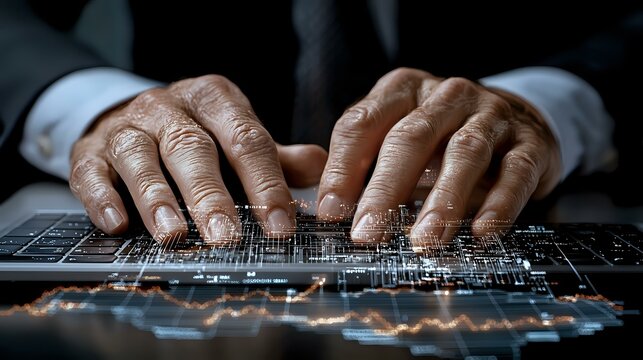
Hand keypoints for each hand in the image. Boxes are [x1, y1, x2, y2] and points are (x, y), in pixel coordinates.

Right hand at [70, 75, 326, 242]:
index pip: (246, 139)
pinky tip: (117, 223)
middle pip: (192, 149)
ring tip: (174, 235)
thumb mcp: (235, 134)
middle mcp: (169, 107)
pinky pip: (92, 172)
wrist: (130, 115)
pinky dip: (103, 197)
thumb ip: (274, 155)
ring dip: (157, 198)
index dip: (265, 183)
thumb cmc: (195, 134)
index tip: (280, 225)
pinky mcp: (90, 150)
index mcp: (214, 100)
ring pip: (141, 158)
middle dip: (210, 196)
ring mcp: (127, 126)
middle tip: (226, 236)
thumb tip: (319, 168)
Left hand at [316, 68, 560, 240]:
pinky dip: (500, 204)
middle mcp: (446, 95)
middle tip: (368, 233)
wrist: (515, 120)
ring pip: (464, 153)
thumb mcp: (396, 137)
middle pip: (410, 137)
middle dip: (385, 190)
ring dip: (443, 201)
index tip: (331, 212)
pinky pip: (516, 172)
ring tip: (424, 240)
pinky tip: (482, 231)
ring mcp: (491, 115)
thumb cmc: (441, 137)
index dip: (342, 169)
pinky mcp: (529, 142)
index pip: (362, 124)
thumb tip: (328, 211)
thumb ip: (363, 166)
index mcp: (402, 89)